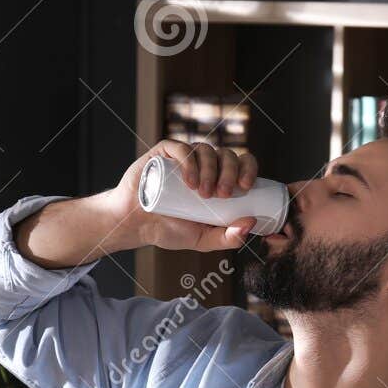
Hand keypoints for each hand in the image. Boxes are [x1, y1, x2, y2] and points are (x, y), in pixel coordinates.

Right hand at [106, 139, 260, 252]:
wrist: (137, 225)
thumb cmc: (171, 229)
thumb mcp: (204, 240)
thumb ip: (228, 238)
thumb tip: (251, 224)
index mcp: (219, 179)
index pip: (242, 163)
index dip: (248, 168)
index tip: (245, 187)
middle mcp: (204, 164)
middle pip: (226, 155)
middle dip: (229, 172)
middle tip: (222, 195)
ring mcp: (184, 157)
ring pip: (206, 150)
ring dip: (210, 169)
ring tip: (202, 193)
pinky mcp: (164, 153)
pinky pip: (181, 148)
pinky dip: (189, 161)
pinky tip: (190, 181)